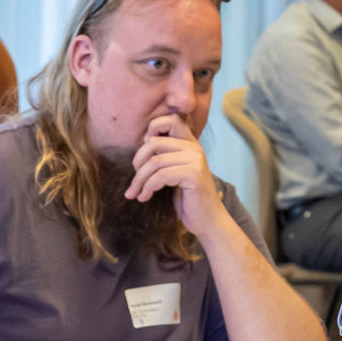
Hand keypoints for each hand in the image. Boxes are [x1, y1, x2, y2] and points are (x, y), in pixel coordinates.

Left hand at [125, 115, 229, 238]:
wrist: (208, 220)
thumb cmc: (188, 198)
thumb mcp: (174, 172)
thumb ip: (165, 155)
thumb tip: (143, 141)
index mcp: (190, 143)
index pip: (170, 120)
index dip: (152, 130)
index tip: (146, 154)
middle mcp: (194, 148)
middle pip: (154, 143)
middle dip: (137, 163)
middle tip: (134, 181)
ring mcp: (195, 160)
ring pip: (154, 162)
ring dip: (139, 180)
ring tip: (135, 193)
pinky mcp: (193, 174)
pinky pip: (160, 176)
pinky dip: (147, 188)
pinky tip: (144, 197)